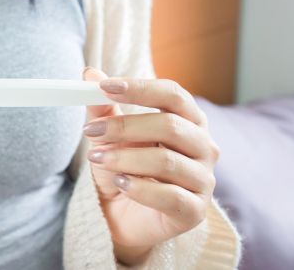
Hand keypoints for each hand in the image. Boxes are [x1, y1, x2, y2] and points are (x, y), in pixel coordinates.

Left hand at [83, 68, 218, 265]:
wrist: (123, 218)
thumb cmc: (124, 171)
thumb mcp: (110, 138)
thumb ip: (103, 108)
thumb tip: (89, 73)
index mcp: (188, 121)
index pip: (172, 94)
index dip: (140, 88)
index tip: (104, 86)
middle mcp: (204, 147)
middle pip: (170, 126)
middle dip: (125, 127)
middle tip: (91, 131)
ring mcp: (204, 180)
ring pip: (167, 161)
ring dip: (125, 158)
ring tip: (97, 158)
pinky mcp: (195, 211)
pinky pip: (171, 196)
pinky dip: (140, 188)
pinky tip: (120, 184)